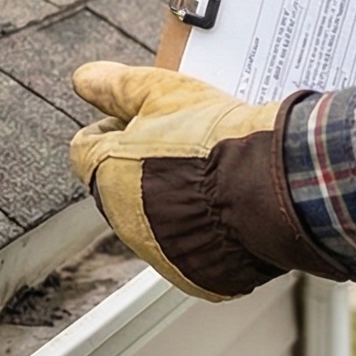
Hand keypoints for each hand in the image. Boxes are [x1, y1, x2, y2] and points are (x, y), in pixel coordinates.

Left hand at [71, 61, 345, 298]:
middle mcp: (123, 221)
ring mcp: (159, 253)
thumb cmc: (214, 138)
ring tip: (209, 174)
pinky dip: (201, 231)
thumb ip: (114, 85)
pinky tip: (226, 206)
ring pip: (153, 220)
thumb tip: (83, 79)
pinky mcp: (195, 277)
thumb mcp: (160, 92)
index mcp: (106, 174)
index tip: (137, 118)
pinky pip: (189, 251)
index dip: (112, 127)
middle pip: (120, 185)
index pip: (85, 148)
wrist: (271, 185)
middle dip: (141, 164)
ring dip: (170, 199)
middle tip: (181, 142)